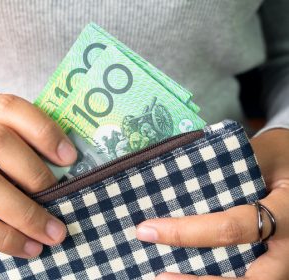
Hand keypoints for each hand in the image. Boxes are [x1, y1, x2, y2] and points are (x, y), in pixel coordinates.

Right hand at [0, 92, 76, 257]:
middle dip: (36, 171)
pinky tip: (28, 247)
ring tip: (53, 231)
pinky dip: (5, 237)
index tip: (69, 157)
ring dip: (27, 212)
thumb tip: (66, 168)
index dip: (43, 130)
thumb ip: (17, 148)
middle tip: (61, 194)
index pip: (8, 107)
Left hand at [135, 128, 288, 278]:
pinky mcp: (275, 264)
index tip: (148, 230)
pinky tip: (188, 273)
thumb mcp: (265, 153)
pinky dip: (218, 277)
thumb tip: (176, 177)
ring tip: (168, 279)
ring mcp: (284, 261)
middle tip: (161, 277)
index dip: (187, 232)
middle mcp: (288, 247)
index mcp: (286, 213)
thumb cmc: (282, 159)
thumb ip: (230, 167)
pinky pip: (248, 276)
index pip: (233, 228)